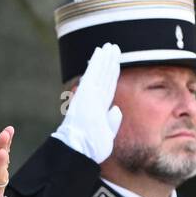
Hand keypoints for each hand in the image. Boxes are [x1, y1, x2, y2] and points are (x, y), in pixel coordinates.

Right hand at [53, 42, 122, 162]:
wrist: (79, 150)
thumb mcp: (106, 135)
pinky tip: (100, 51)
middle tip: (113, 48)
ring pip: (100, 72)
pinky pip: (93, 73)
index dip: (111, 75)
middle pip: (104, 77)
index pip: (107, 89)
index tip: (114, 64)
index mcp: (97, 109)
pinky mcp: (86, 92)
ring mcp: (88, 95)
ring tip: (110, 46)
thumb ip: (112, 122)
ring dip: (105, 58)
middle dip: (109, 62)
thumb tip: (116, 108)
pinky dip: (97, 62)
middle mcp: (92, 99)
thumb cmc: (90, 148)